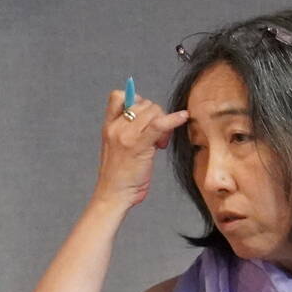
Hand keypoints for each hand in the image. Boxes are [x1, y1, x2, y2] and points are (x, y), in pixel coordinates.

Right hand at [92, 89, 189, 211]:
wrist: (113, 195)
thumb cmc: (119, 175)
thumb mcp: (116, 147)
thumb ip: (128, 130)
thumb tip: (151, 117)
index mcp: (108, 126)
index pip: (118, 96)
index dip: (135, 99)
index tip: (144, 115)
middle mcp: (115, 127)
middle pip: (143, 103)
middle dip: (156, 115)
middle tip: (158, 136)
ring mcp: (125, 135)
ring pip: (153, 111)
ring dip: (164, 123)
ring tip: (160, 143)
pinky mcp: (138, 145)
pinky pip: (159, 124)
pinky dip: (174, 119)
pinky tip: (183, 117)